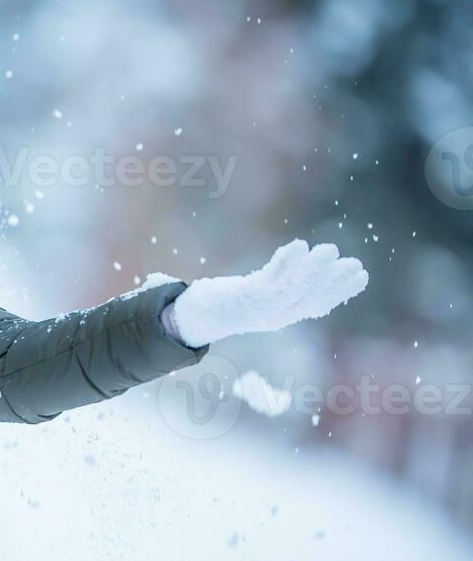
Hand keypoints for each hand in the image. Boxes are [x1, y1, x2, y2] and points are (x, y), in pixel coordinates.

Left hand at [166, 239, 368, 348]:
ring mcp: (261, 308)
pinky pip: (271, 280)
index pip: (318, 304)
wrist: (199, 312)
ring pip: (295, 288)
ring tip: (330, 250)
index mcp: (283, 314)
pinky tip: (300, 245)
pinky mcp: (246, 297)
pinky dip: (287, 263)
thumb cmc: (231, 299)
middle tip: (355, 264)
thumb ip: (284, 284)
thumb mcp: (262, 294)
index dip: (341, 291)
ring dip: (314, 269)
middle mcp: (276, 315)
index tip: (362, 275)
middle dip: (335, 280)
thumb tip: (307, 268)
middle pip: (311, 297)